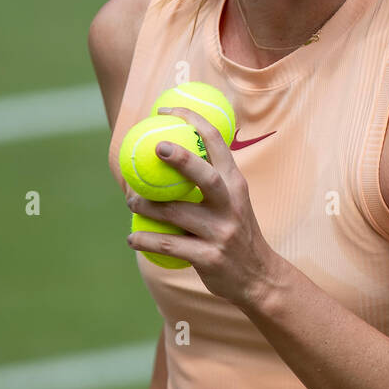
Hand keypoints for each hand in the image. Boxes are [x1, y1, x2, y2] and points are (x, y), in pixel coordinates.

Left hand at [125, 106, 278, 310]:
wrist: (259, 277)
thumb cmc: (236, 232)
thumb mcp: (233, 200)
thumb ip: (210, 179)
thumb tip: (172, 149)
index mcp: (236, 184)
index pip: (218, 143)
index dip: (193, 121)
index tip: (166, 111)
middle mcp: (231, 205)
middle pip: (206, 177)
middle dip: (181, 159)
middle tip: (155, 148)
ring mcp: (221, 232)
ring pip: (176, 212)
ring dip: (145, 205)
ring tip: (130, 200)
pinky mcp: (209, 257)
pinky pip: (168, 244)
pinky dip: (144, 239)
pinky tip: (132, 236)